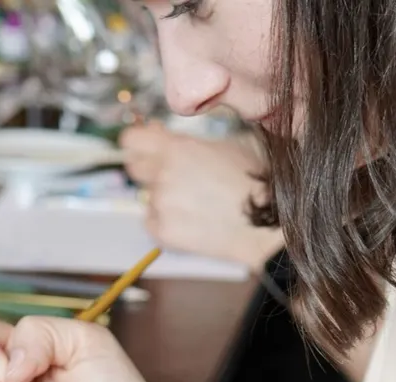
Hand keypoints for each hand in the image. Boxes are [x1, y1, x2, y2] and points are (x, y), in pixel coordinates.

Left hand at [121, 122, 283, 268]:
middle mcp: (163, 174)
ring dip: (164, 198)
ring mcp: (161, 204)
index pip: (132, 140)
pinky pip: (152, 222)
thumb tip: (157, 135)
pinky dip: (165, 222)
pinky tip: (192, 220)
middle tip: (172, 177)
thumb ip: (184, 141)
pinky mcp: (163, 231)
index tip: (142, 147)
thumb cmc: (251, 182)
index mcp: (176, 149)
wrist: (264, 223)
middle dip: (148, 169)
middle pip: (134, 167)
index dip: (136, 143)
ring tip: (196, 203)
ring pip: (148, 197)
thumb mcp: (222, 146)